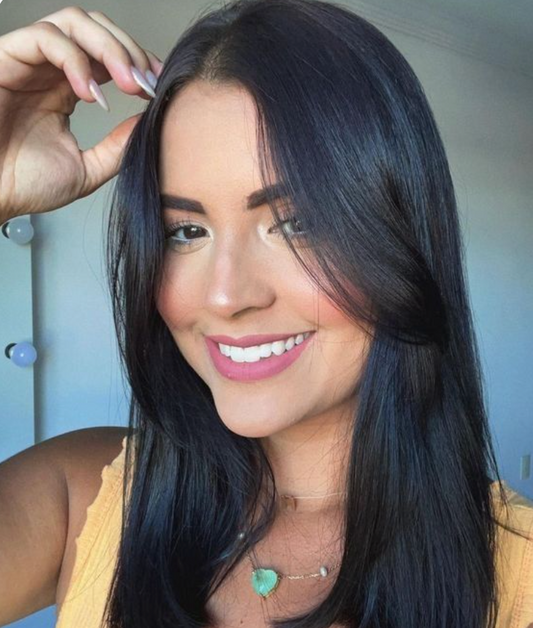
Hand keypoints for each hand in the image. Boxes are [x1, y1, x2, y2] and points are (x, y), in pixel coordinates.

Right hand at [0, 6, 161, 221]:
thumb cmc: (23, 184)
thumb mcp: (86, 169)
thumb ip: (116, 147)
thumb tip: (148, 124)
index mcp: (66, 89)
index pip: (107, 55)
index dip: (137, 61)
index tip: (158, 85)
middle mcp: (49, 70)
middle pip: (95, 28)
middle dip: (129, 49)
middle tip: (146, 82)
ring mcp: (28, 62)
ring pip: (73, 22)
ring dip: (109, 48)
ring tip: (127, 83)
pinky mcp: (5, 59)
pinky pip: (44, 37)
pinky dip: (74, 58)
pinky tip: (90, 93)